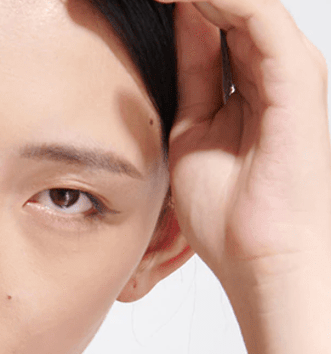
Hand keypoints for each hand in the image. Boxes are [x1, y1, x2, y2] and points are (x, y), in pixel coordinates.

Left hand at [157, 0, 330, 294]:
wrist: (260, 255)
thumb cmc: (229, 215)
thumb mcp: (188, 135)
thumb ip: (185, 87)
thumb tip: (158, 53)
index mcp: (247, 86)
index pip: (208, 24)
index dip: (172, 9)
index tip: (130, 6)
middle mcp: (271, 72)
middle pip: (226, 8)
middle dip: (181, 0)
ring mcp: (287, 71)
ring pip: (242, 4)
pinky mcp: (295, 76)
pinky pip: (256, 16)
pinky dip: (218, 1)